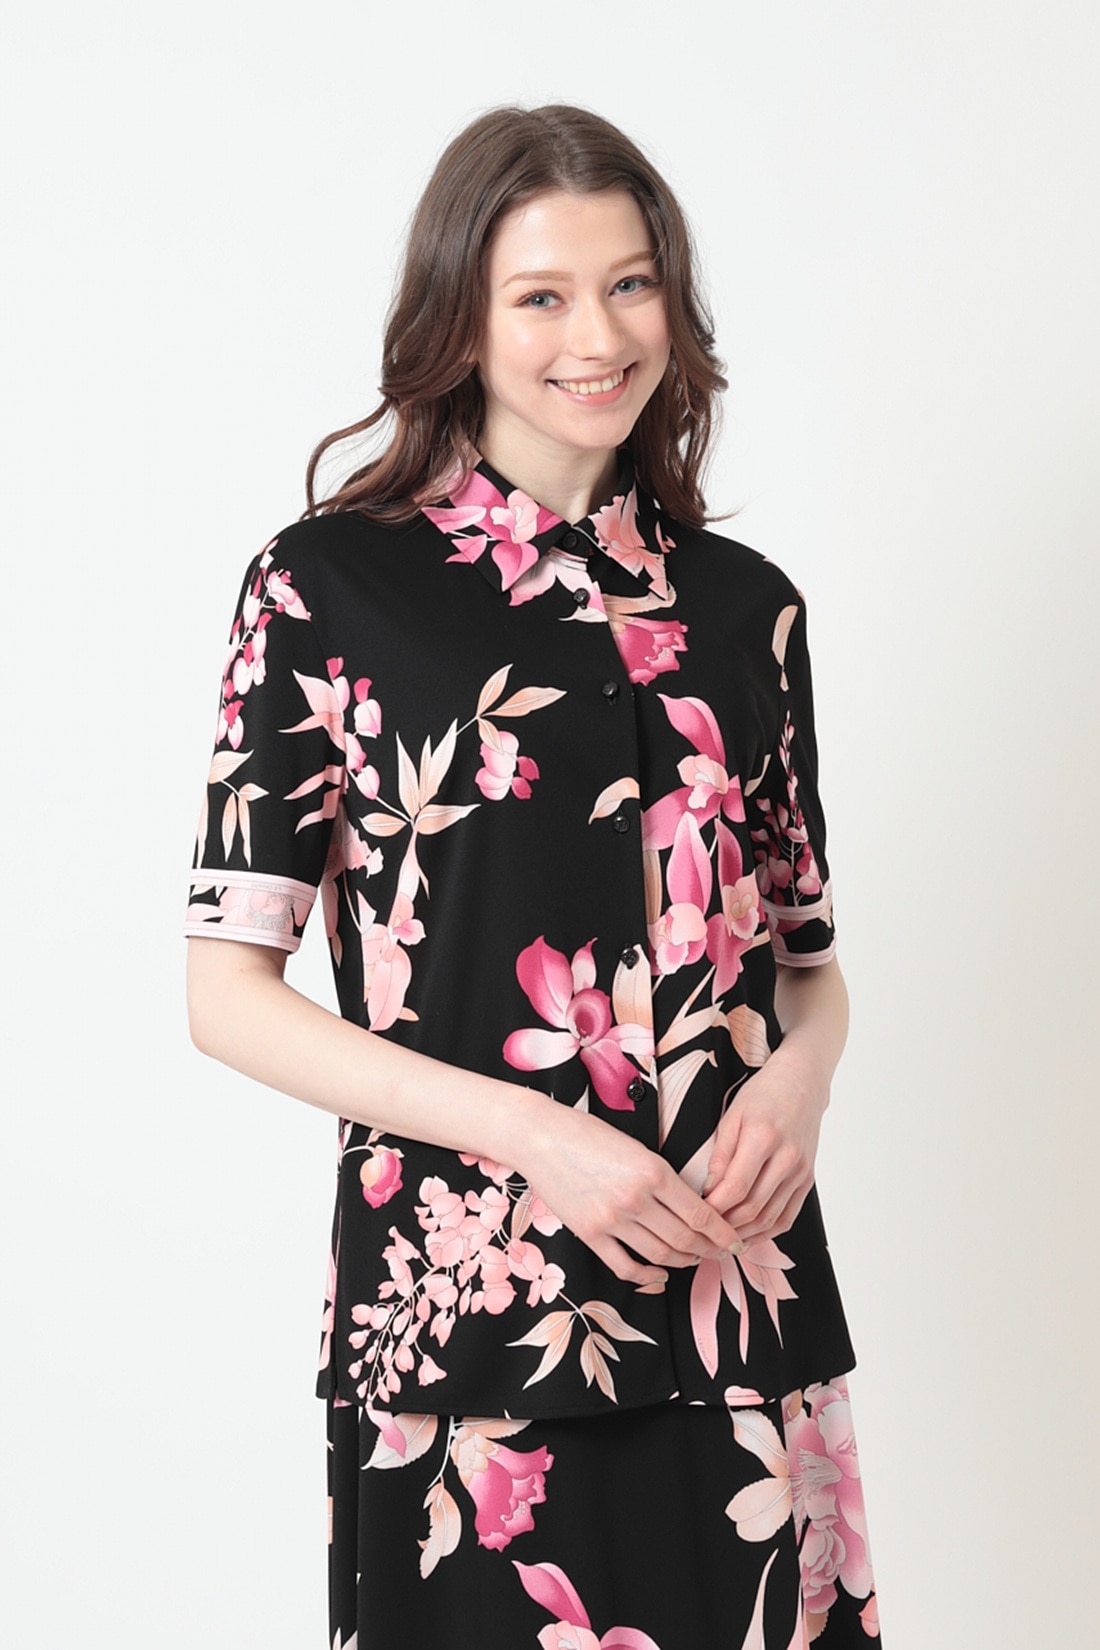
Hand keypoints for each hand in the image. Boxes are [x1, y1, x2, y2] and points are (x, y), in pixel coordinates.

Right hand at [515, 1099, 743, 1289]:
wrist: (541, 1136)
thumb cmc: (589, 1135)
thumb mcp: (637, 1147)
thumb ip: (663, 1178)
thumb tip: (693, 1208)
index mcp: (654, 1171)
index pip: (701, 1214)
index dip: (723, 1234)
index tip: (735, 1242)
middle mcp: (636, 1199)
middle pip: (685, 1239)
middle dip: (709, 1251)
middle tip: (720, 1254)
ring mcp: (611, 1219)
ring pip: (660, 1255)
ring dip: (684, 1262)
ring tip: (695, 1260)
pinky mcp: (589, 1234)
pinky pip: (625, 1266)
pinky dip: (648, 1275)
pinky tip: (660, 1273)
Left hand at [701, 1044, 827, 1244]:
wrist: (802, 1083)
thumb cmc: (764, 1095)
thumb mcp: (732, 1116)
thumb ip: (720, 1155)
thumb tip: (708, 1191)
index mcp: (764, 1138)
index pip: (736, 1188)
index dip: (713, 1208)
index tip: (695, 1214)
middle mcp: (787, 1158)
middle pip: (753, 1208)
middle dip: (725, 1226)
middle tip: (703, 1232)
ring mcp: (801, 1172)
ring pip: (771, 1218)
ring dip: (745, 1234)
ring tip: (721, 1239)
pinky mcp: (807, 1180)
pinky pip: (788, 1217)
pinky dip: (767, 1232)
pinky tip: (748, 1234)